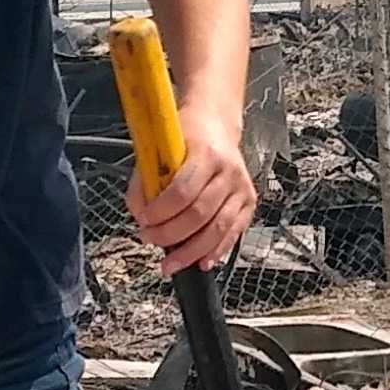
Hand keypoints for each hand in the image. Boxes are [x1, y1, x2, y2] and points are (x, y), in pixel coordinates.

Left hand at [128, 103, 257, 276]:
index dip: (160, 212)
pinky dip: (216, 252)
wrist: (216, 125)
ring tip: (169, 264)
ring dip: (191, 252)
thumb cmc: (185, 138)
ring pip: (217, 229)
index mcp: (205, 154)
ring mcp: (242, 188)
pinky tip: (200, 263)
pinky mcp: (249, 202)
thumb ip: (144, 182)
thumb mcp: (158, 149)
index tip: (143, 221)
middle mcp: (228, 172)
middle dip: (171, 235)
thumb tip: (140, 216)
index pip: (182, 191)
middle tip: (149, 239)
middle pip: (199, 214)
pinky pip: (232, 234)